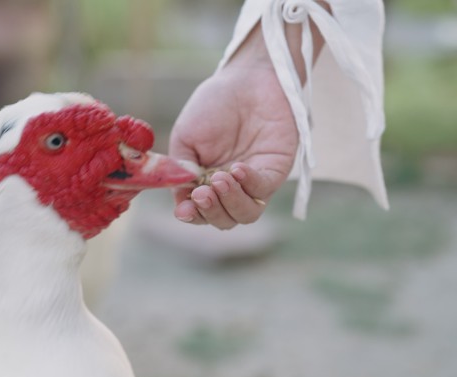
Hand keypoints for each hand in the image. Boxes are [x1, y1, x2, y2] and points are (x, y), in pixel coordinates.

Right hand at [169, 62, 297, 228]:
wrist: (247, 78)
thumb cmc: (215, 104)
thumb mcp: (186, 136)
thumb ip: (181, 167)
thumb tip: (181, 194)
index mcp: (205, 181)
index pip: (199, 211)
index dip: (191, 215)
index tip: (183, 209)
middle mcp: (230, 187)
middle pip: (224, 219)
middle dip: (211, 211)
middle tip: (202, 193)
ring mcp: (253, 181)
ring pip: (246, 214)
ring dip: (230, 202)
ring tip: (220, 179)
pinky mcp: (274, 170)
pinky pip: (263, 190)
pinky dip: (249, 184)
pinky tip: (238, 167)